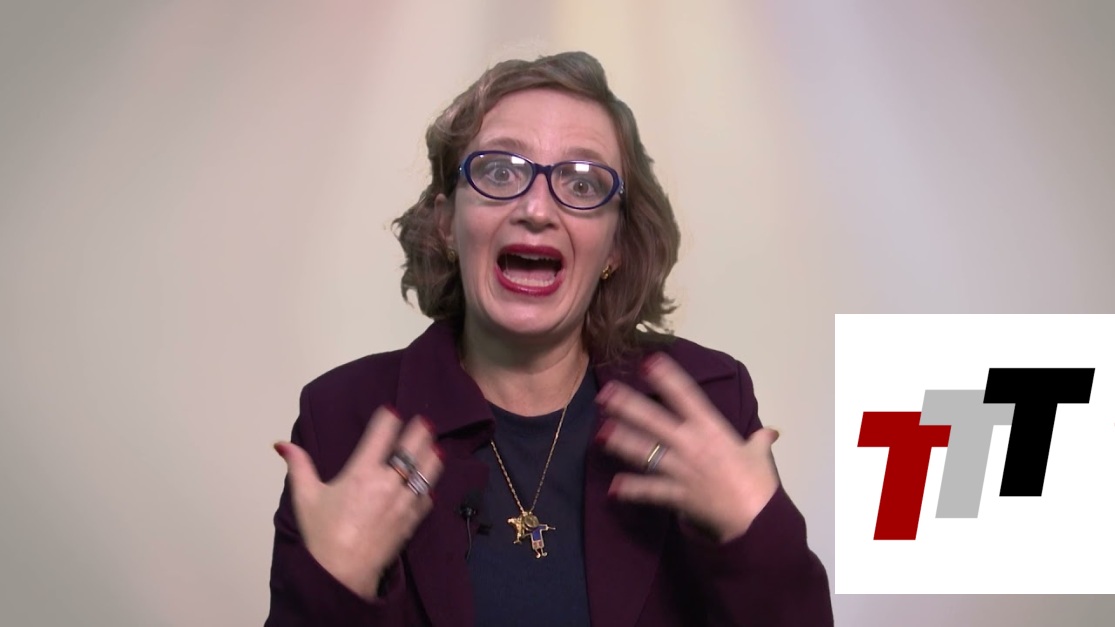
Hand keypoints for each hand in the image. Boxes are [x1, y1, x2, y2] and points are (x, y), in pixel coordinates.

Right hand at [274, 406, 442, 598]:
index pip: (381, 435)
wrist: (341, 573)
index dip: (389, 419)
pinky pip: (427, 498)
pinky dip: (429, 487)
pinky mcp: (411, 521)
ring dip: (431, 455)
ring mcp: (403, 502)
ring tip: (435, 445)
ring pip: (427, 471)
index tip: (392, 412)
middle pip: (412, 448)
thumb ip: (298, 466)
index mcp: (362, 473)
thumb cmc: (322, 535)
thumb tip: (282, 445)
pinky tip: (429, 482)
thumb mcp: (305, 497)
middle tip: (423, 422)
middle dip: (419, 431)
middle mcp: (388, 483)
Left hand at [595, 354, 779, 542]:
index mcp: (711, 429)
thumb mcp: (759, 456)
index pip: (687, 396)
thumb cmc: (758, 484)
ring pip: (646, 451)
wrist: (757, 520)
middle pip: (655, 420)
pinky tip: (613, 488)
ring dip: (622, 442)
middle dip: (629, 406)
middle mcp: (692, 444)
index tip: (649, 362)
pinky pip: (650, 491)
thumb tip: (771, 432)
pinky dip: (632, 490)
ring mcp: (681, 469)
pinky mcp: (677, 494)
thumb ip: (760, 441)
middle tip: (606, 393)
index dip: (668, 378)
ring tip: (600, 433)